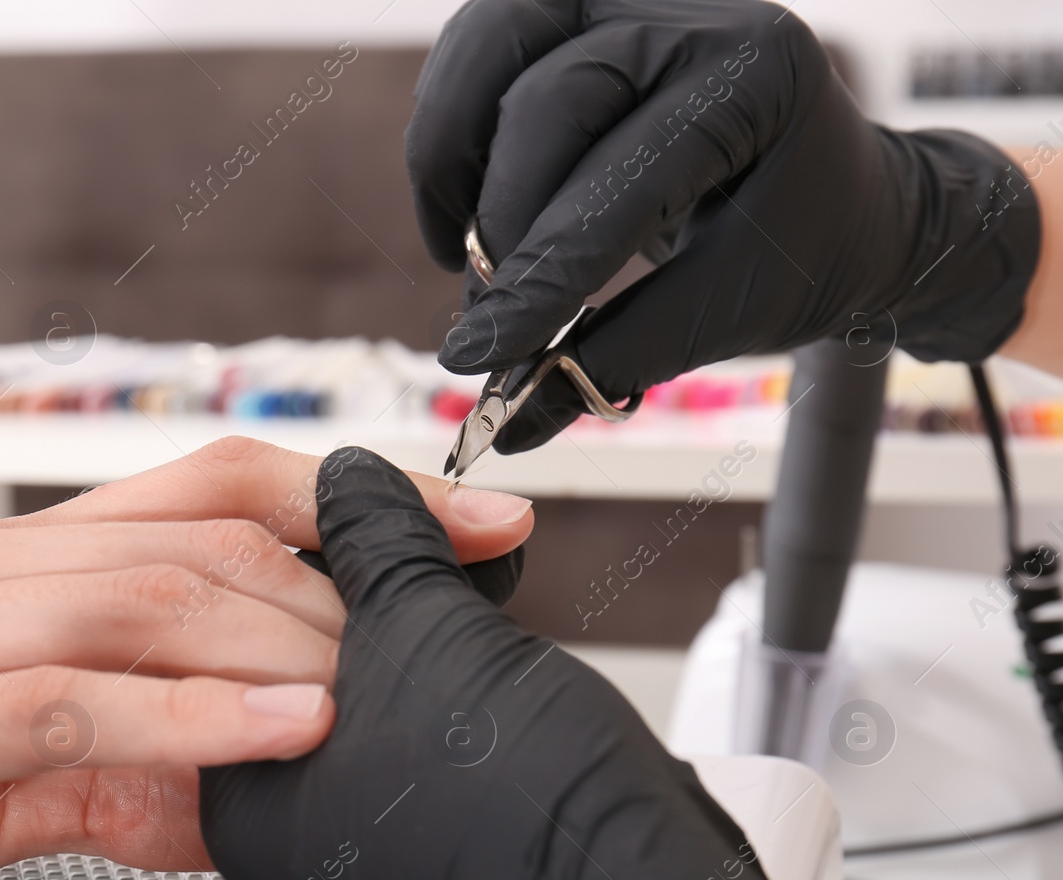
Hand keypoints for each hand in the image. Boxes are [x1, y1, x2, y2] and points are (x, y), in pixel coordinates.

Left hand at [201, 448, 906, 879]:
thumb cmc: (529, 818)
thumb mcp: (433, 632)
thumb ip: (373, 542)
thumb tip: (347, 481)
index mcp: (247, 801)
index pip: (246, 646)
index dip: (328, 569)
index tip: (401, 543)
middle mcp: (289, 859)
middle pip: (310, 687)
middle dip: (389, 625)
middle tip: (460, 604)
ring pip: (384, 733)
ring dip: (439, 677)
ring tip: (501, 673)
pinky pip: (426, 786)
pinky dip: (467, 739)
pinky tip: (517, 727)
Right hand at [409, 0, 1039, 451]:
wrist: (841, 195)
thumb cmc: (800, 251)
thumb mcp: (727, 314)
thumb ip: (618, 359)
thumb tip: (508, 424)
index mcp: (759, 80)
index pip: (619, 180)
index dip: (539, 276)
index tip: (480, 353)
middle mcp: (695, 14)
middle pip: (547, 98)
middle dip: (501, 218)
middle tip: (488, 309)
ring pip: (494, 44)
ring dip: (451, 155)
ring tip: (461, 251)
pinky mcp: (584, 7)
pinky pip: (482, 46)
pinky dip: (455, 126)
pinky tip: (466, 203)